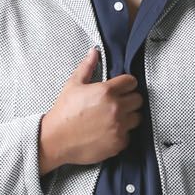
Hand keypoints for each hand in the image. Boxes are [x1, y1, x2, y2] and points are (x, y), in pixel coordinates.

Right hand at [38, 47, 143, 173]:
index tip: (121, 88)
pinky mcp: (118, 142)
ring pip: (136, 118)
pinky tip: (109, 131)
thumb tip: (94, 52)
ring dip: (129, 117)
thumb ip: (87, 67)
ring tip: (114, 118)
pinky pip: (129, 135)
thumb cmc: (63, 113)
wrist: (56, 140)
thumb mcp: (73, 85)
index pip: (131, 82)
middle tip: (117, 103)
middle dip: (129, 99)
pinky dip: (122, 134)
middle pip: (138, 99)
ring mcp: (119, 126)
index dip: (126, 84)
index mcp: (106, 91)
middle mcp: (116, 108)